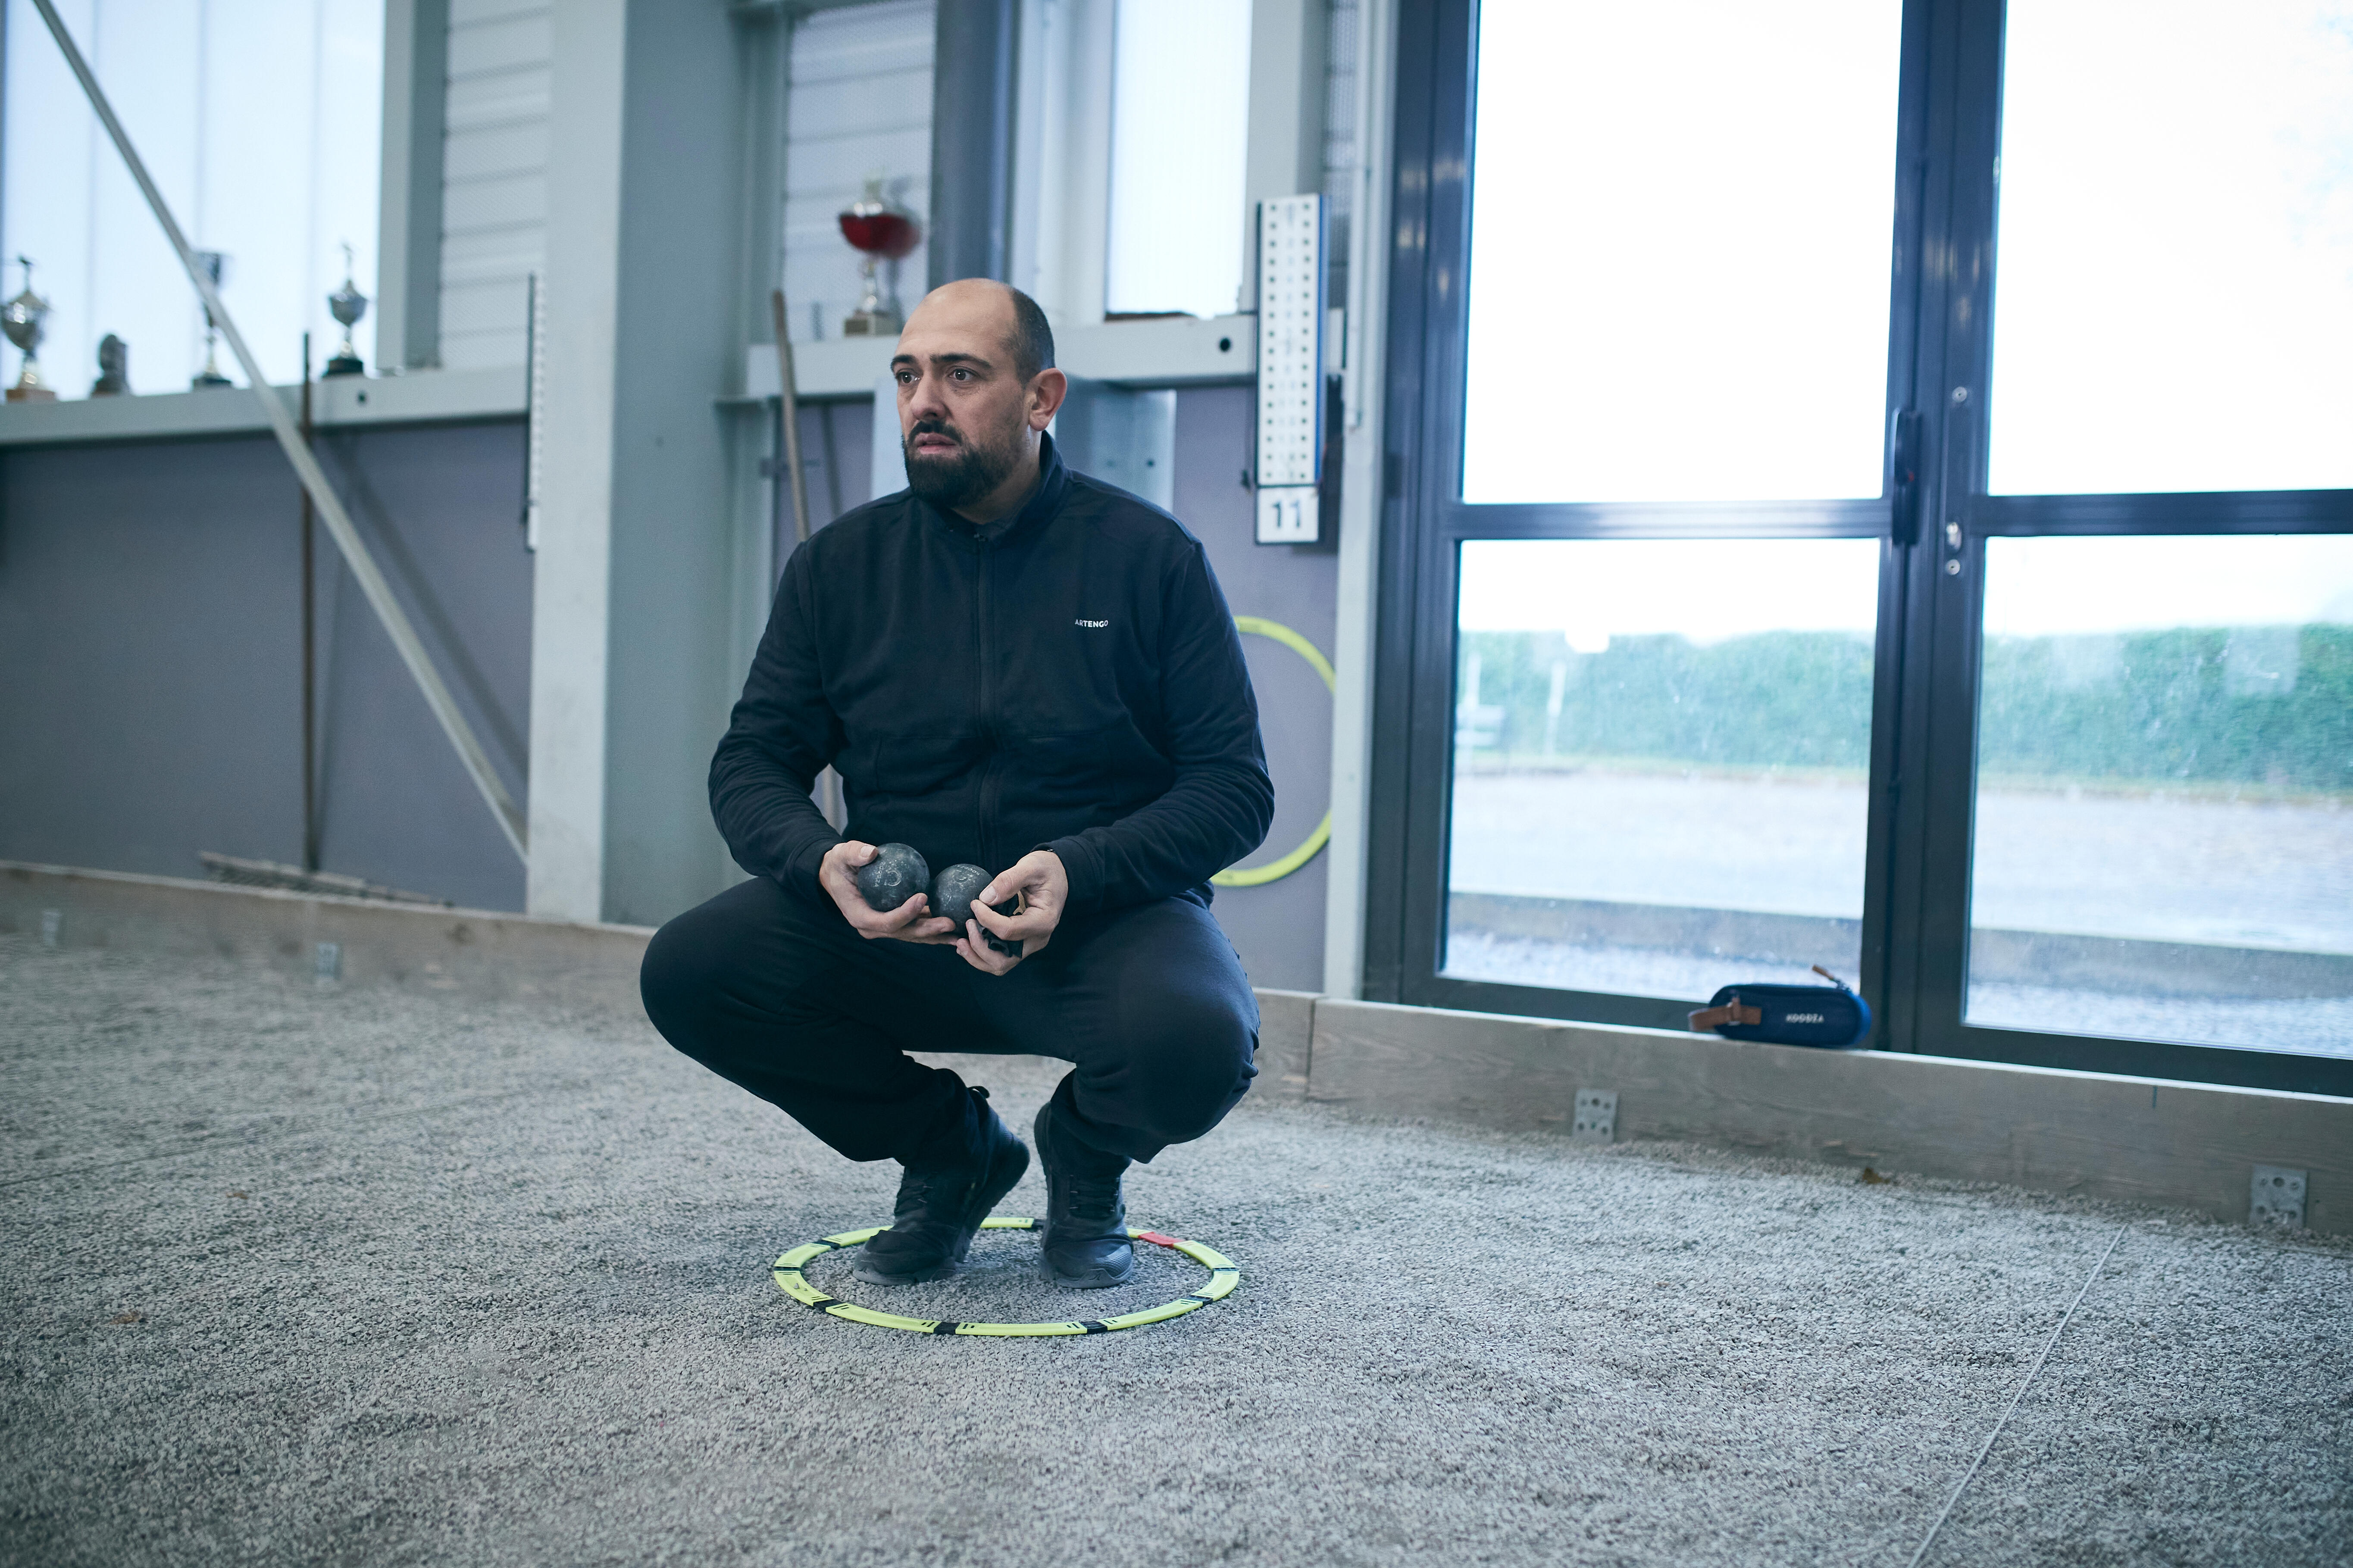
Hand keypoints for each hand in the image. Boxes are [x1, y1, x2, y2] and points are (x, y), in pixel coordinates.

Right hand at [818, 841, 959, 944]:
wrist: (837, 875)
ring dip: (936, 935)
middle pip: (903, 932)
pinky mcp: (894, 923)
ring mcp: (884, 927)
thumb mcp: (842, 854)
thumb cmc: (841, 864)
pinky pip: (915, 927)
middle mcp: (872, 927)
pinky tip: (955, 926)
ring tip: (959, 932)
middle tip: (950, 923)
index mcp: (859, 915)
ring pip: (912, 934)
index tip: (923, 896)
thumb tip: (871, 852)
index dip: (905, 913)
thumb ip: (854, 853)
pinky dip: (933, 928)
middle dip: (927, 930)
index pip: (885, 921)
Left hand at [959, 850, 1066, 974]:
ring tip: (960, 942)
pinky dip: (981, 954)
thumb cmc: (1046, 870)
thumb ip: (1009, 880)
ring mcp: (1030, 944)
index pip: (1008, 931)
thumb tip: (985, 898)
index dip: (986, 919)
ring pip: (1000, 964)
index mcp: (1043, 921)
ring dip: (977, 957)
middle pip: (1004, 959)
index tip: (974, 903)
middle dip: (979, 946)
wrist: (1058, 875)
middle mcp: (1038, 939)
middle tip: (967, 924)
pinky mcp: (1022, 944)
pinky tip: (968, 942)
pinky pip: (1000, 958)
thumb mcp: (1031, 866)